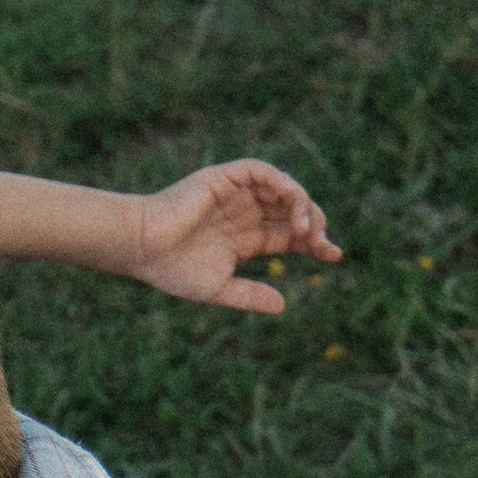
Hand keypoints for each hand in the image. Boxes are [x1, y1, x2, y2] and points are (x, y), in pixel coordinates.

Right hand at [131, 161, 341, 315]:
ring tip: (306, 227)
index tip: (333, 255)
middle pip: (292, 212)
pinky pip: (261, 171)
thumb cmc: (173, 270)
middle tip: (323, 243)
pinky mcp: (225, 177)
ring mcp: (236, 193)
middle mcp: (245, 214)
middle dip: (313, 224)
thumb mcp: (219, 288)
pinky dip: (280, 180)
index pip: (289, 237)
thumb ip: (250, 295)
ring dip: (300, 204)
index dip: (313, 243)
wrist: (143, 247)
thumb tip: (283, 305)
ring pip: (282, 190)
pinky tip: (291, 198)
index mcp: (245, 240)